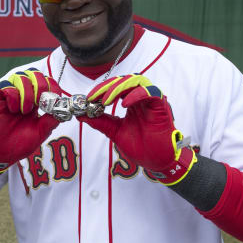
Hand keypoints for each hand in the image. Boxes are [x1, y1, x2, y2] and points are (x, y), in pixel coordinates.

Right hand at [0, 68, 61, 173]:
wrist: (0, 154)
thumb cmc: (20, 143)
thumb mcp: (41, 133)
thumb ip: (52, 120)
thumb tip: (64, 109)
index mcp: (37, 101)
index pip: (47, 82)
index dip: (53, 86)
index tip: (54, 99)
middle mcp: (24, 94)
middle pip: (35, 73)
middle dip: (42, 85)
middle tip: (40, 102)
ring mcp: (11, 94)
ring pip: (21, 76)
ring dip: (27, 93)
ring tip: (25, 111)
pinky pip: (6, 85)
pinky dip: (13, 96)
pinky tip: (13, 110)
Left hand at [78, 74, 195, 184]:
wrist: (156, 161)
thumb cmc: (141, 147)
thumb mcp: (115, 131)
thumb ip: (100, 121)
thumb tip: (81, 115)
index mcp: (131, 102)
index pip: (115, 86)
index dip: (101, 89)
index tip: (88, 98)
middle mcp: (141, 98)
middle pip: (124, 80)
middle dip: (107, 86)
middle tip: (94, 97)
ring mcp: (151, 100)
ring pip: (136, 81)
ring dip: (119, 87)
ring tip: (106, 100)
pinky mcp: (161, 105)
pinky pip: (151, 92)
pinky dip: (136, 94)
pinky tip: (124, 103)